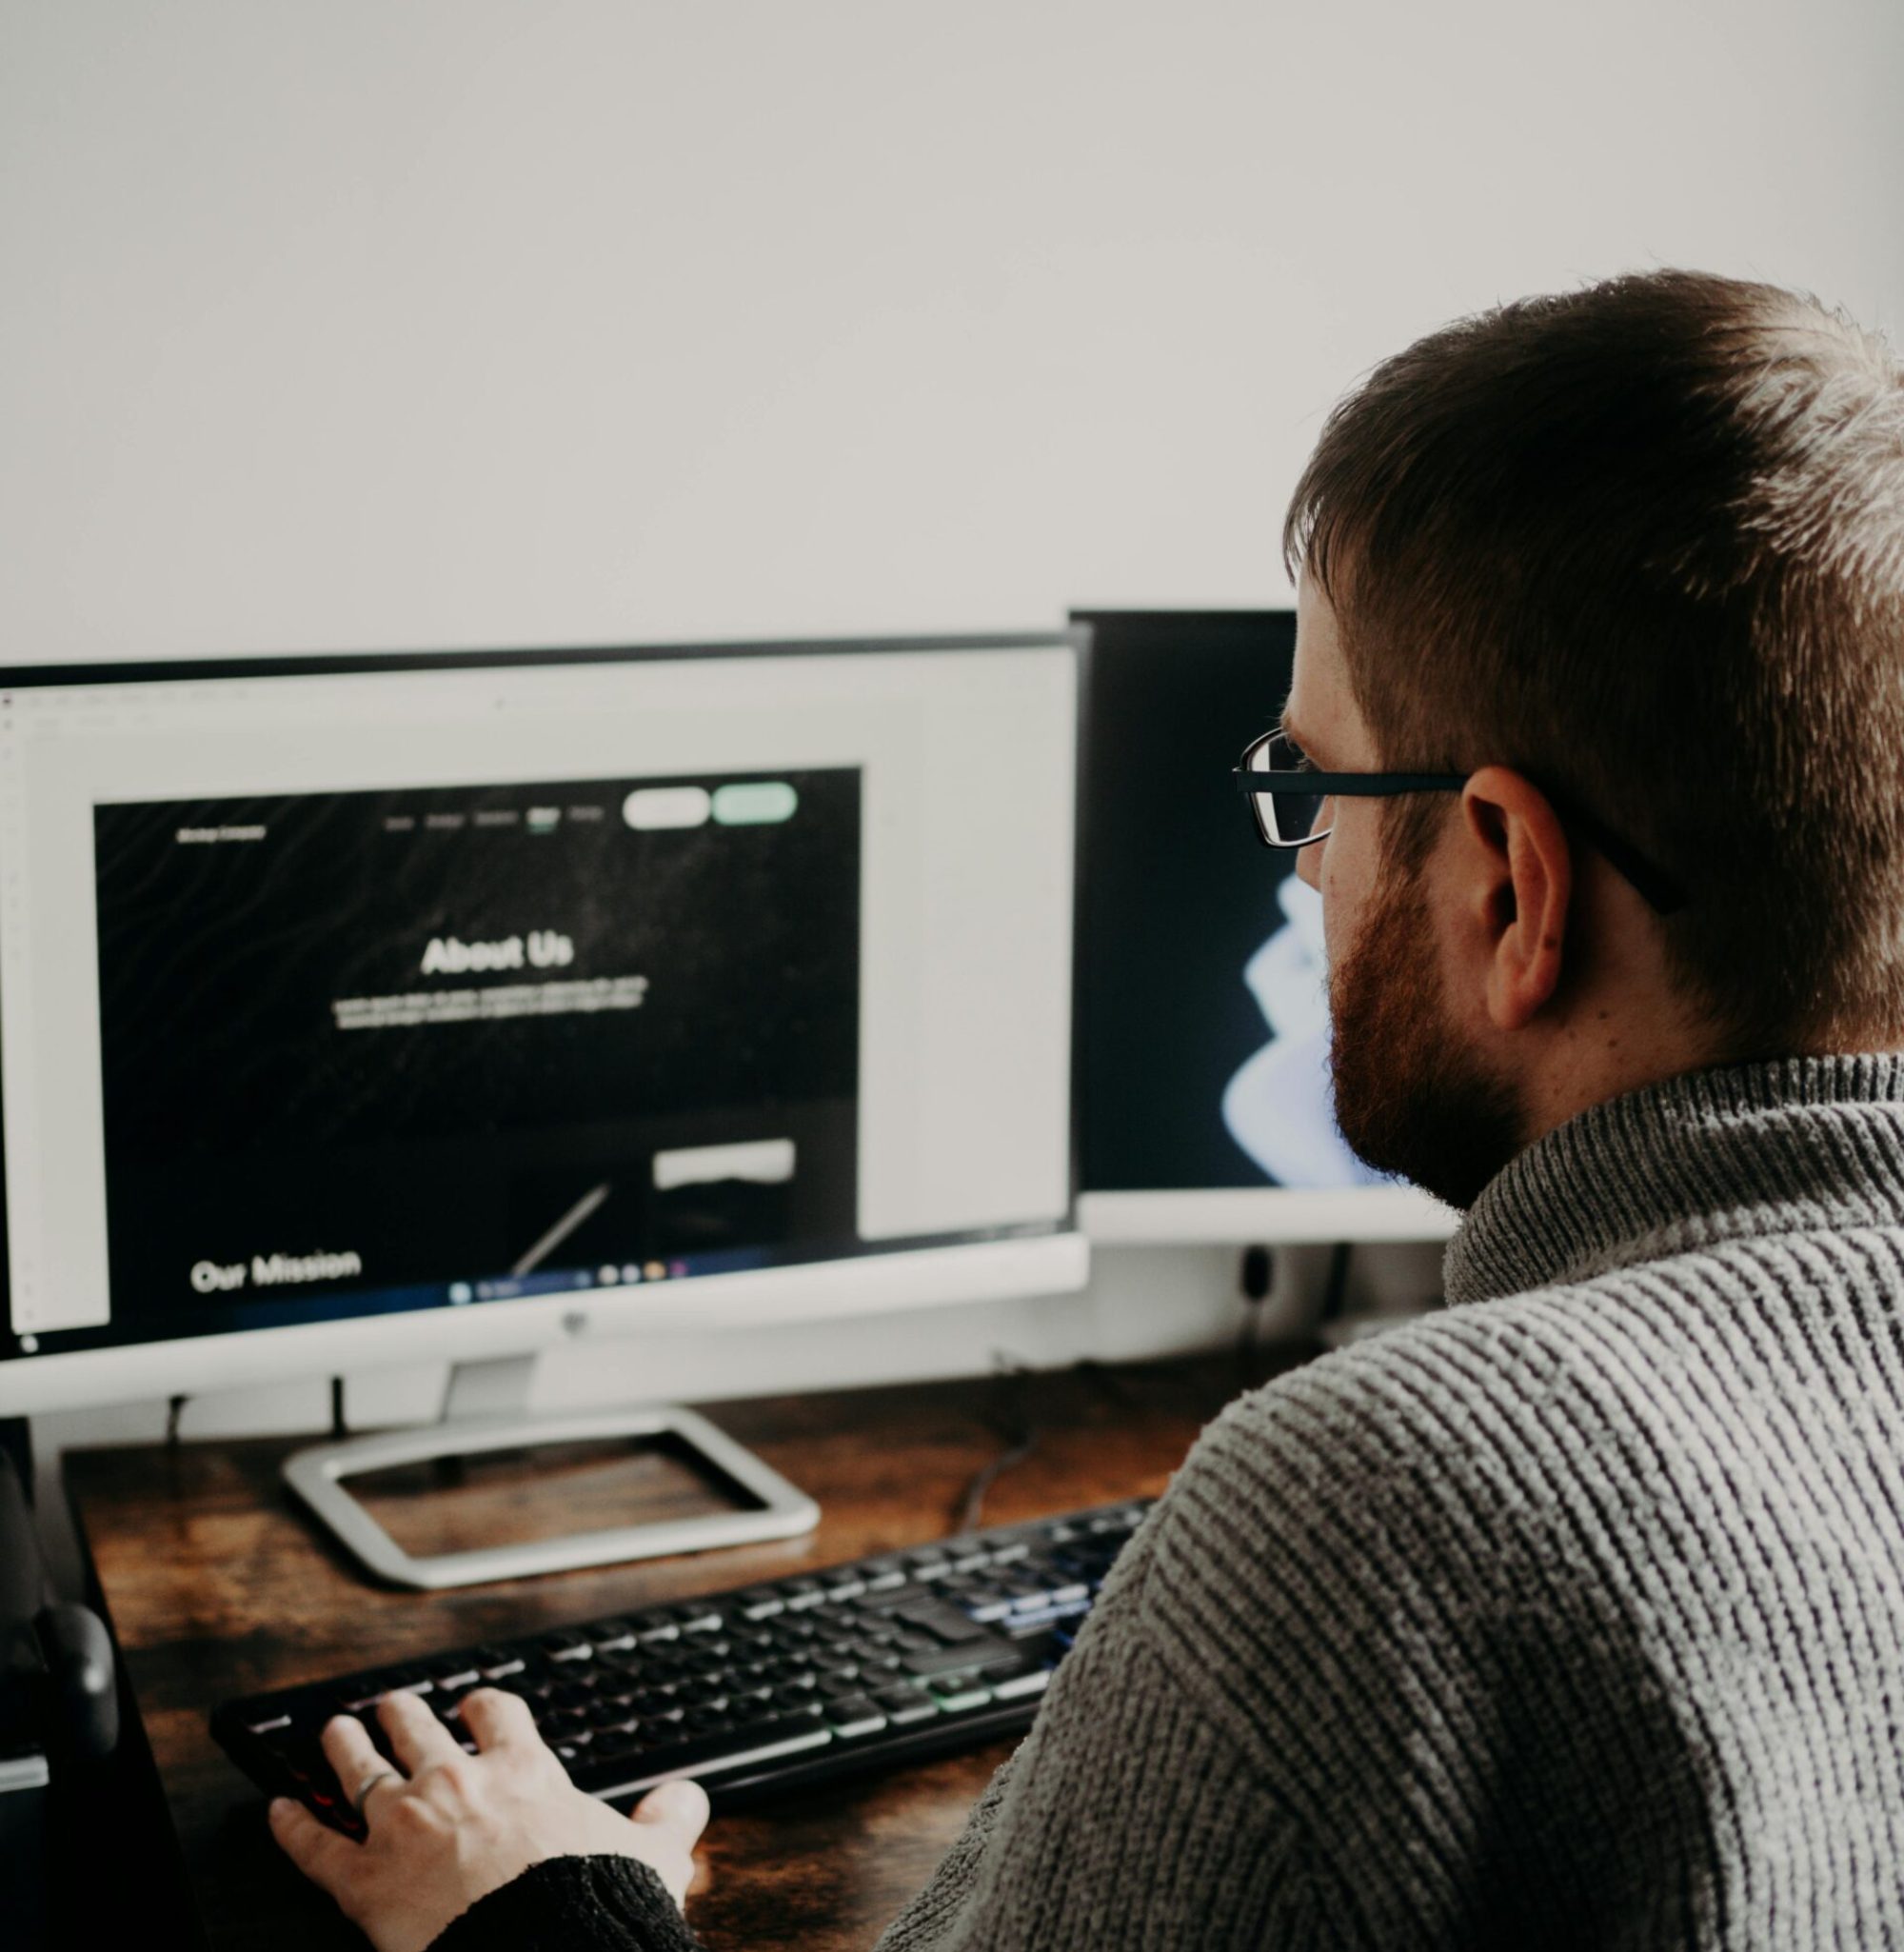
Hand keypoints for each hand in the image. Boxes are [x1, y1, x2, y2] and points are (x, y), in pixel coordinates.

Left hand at [269, 1688, 709, 1951]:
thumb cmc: (592, 1904)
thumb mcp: (652, 1857)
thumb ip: (670, 1821)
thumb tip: (688, 1800)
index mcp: (522, 1772)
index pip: (498, 1716)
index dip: (484, 1707)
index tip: (476, 1707)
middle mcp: (456, 1785)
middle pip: (418, 1729)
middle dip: (402, 1713)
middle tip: (390, 1704)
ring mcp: (404, 1827)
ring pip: (360, 1771)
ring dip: (342, 1747)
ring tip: (333, 1731)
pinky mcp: (364, 1882)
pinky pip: (315, 1847)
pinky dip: (291, 1828)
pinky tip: (275, 1811)